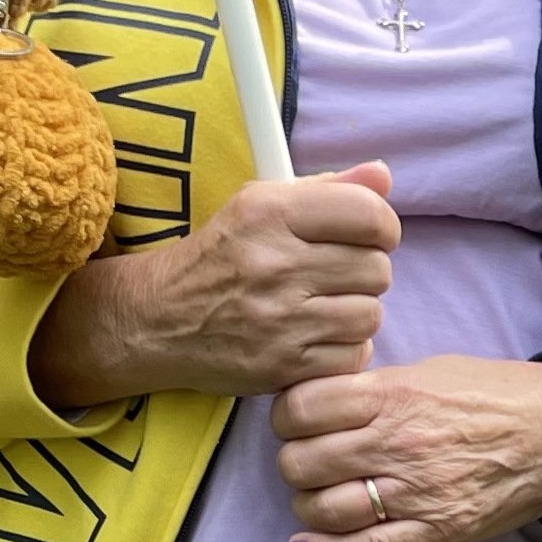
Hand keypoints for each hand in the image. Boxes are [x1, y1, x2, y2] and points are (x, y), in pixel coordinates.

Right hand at [28, 162, 398, 406]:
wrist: (158, 320)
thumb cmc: (219, 255)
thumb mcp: (260, 204)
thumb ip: (327, 188)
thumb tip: (383, 174)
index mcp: (270, 212)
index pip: (367, 214)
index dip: (382, 226)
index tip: (371, 234)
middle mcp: (275, 263)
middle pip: (376, 267)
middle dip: (366, 270)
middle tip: (338, 272)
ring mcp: (279, 320)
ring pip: (370, 313)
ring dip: (356, 310)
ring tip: (325, 304)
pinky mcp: (282, 367)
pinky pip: (353, 356)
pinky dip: (343, 348)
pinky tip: (317, 335)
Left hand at [270, 354, 541, 541]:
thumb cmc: (494, 394)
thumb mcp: (427, 370)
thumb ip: (374, 386)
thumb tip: (321, 400)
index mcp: (393, 394)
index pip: (301, 407)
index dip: (285, 414)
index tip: (291, 418)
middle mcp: (396, 444)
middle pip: (302, 462)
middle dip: (292, 460)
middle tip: (303, 456)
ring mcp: (414, 494)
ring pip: (322, 510)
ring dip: (306, 505)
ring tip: (316, 494)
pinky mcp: (433, 534)